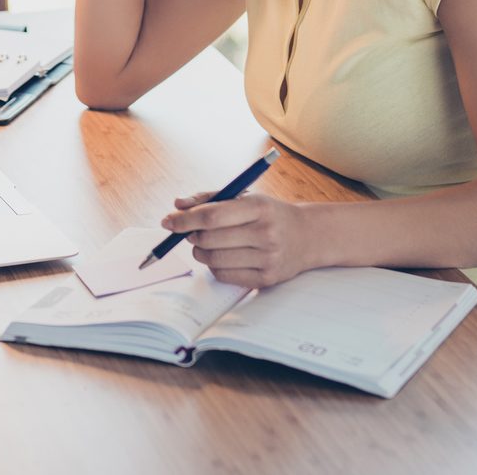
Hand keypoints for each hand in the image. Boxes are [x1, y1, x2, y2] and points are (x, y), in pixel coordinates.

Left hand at [162, 190, 316, 289]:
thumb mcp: (244, 197)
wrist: (308, 237)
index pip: (212, 215)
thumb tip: (177, 205)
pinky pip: (224, 275)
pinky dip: (214, 266)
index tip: (168, 221)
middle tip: (190, 231)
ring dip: (200, 252)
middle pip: (209, 239)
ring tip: (206, 244)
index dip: (185, 219)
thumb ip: (209, 199)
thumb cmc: (269, 214)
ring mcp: (268, 259)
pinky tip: (222, 256)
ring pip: (214, 259)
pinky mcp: (267, 279)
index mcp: (260, 207)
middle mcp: (267, 233)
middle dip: (191, 235)